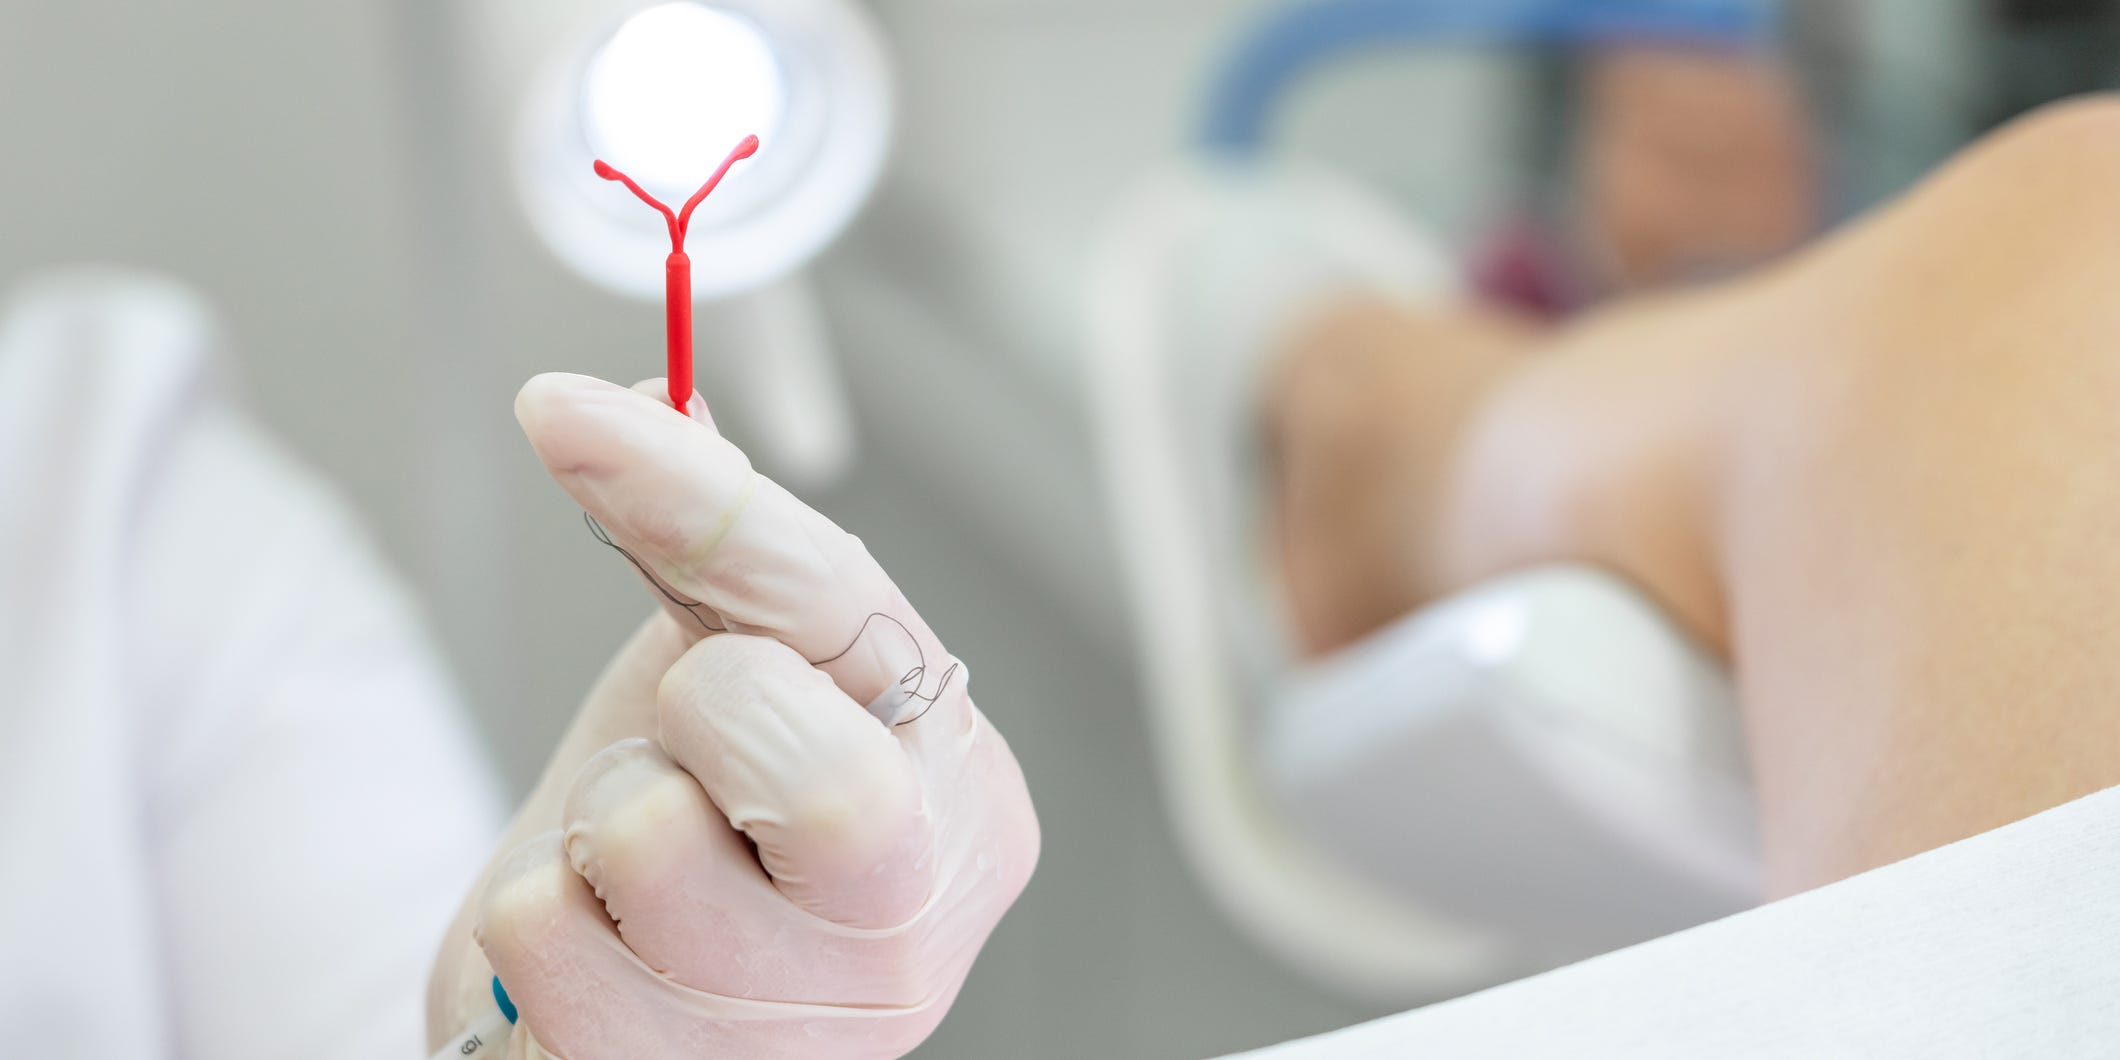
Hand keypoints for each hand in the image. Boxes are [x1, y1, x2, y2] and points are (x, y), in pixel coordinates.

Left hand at [428, 373, 1038, 1058]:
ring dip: (601, 822)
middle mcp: (916, 923)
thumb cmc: (700, 839)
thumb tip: (643, 393)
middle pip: (811, 770)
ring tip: (640, 864)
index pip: (844, 612)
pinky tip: (597, 946)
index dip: (696, 498)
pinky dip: (536, 913)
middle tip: (693, 744)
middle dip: (697, 718)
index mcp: (959, 794)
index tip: (567, 418)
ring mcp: (810, 1027)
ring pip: (646, 838)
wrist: (623, 1020)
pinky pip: (540, 932)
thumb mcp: (731, 679)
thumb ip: (712, 553)